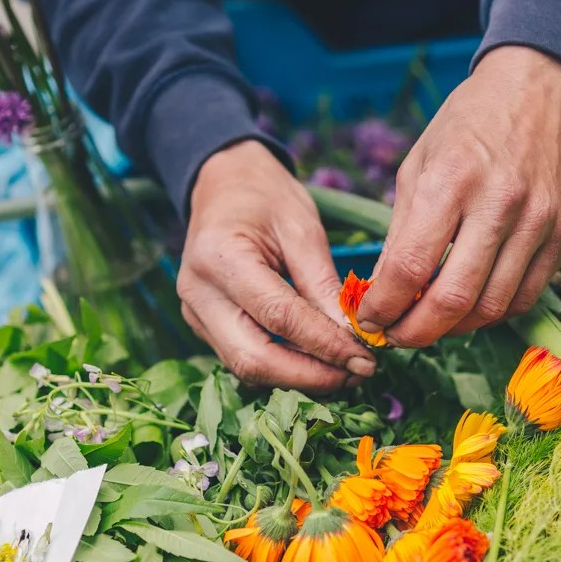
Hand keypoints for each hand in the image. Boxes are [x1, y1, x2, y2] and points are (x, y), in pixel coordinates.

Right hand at [178, 141, 375, 392]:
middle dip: (310, 376)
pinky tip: (318, 362)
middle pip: (254, 359)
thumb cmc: (266, 197)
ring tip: (345, 372)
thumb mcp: (303, 229)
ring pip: (246, 367)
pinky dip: (283, 367)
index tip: (365, 358)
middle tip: (358, 374)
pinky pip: (243, 358)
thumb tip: (354, 337)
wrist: (223, 184)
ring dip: (299, 377)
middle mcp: (198, 293)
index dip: (325, 345)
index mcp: (220, 257)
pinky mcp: (203, 325)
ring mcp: (194, 314)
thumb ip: (325, 285)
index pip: (279, 317)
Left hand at [356, 46, 560, 346]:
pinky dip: (493, 312)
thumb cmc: (466, 124)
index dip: (383, 307)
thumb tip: (382, 293)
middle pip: (454, 299)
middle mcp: (500, 202)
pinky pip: (527, 295)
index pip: (410, 267)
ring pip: (493, 307)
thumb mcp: (417, 165)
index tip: (368, 319)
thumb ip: (400, 232)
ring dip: (454, 328)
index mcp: (451, 179)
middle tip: (396, 336)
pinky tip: (470, 306)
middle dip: (416, 332)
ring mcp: (540, 220)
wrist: (539, 87)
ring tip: (430, 323)